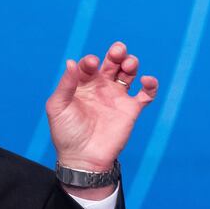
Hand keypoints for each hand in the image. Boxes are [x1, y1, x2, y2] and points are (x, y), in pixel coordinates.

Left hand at [45, 41, 158, 176]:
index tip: (91, 63)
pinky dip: (151, 85)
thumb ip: (66, 84)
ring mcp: (116, 97)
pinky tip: (147, 80)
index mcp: (82, 84)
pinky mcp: (131, 110)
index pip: (89, 65)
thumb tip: (70, 61)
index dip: (90, 61)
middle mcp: (100, 87)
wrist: (83, 159)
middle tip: (118, 49)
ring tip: (129, 63)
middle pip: (112, 63)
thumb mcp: (58, 107)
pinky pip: (146, 95)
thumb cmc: (66, 133)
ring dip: (131, 64)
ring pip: (128, 74)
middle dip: (116, 53)